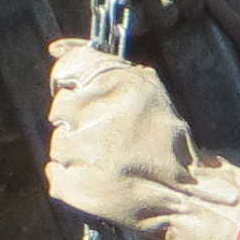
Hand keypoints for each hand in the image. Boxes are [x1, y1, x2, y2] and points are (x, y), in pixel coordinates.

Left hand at [44, 40, 239, 239]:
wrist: (185, 191)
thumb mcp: (144, 84)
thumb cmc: (162, 134)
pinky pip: (55, 175)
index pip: (68, 68)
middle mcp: (98, 116)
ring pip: (58, 144)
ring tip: (109, 160)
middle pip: (61, 109)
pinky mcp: (77, 188)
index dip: (70, 81)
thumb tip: (54, 48)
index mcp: (118, 84)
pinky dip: (72, 178)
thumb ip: (100, 61)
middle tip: (107, 135)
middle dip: (80, 121)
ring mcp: (84, 155)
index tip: (77, 90)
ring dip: (77, 151)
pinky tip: (99, 178)